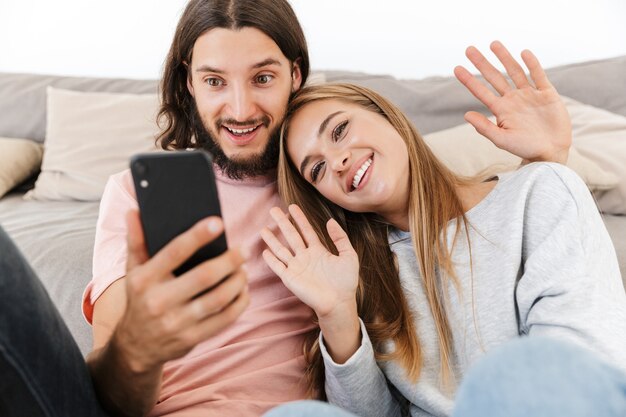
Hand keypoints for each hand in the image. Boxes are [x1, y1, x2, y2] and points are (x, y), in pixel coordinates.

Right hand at [113, 210, 249, 373]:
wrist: (134, 346)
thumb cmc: (139, 298)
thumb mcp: (132, 271)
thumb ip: (136, 241)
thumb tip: (134, 211)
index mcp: (144, 279)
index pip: (174, 252)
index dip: (197, 236)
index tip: (218, 222)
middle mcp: (158, 301)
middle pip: (204, 276)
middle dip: (229, 260)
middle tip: (243, 250)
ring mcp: (176, 323)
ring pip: (218, 299)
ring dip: (237, 282)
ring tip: (243, 270)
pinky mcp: (191, 339)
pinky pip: (224, 320)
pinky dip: (239, 303)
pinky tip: (243, 291)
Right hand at [261, 205, 358, 319]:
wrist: (339, 303)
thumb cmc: (346, 282)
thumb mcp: (349, 256)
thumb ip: (340, 238)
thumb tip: (330, 221)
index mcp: (318, 251)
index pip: (306, 231)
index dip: (299, 219)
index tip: (292, 207)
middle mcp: (305, 257)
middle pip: (291, 236)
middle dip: (282, 223)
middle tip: (273, 210)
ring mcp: (296, 267)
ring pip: (281, 250)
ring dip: (272, 240)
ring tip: (263, 229)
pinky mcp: (290, 278)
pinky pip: (278, 266)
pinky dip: (271, 259)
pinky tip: (264, 251)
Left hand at [454, 40, 571, 163]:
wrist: (550, 153)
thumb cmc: (524, 149)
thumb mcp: (501, 140)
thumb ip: (484, 127)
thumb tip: (465, 115)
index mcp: (501, 110)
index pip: (481, 92)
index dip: (469, 80)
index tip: (456, 68)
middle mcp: (513, 99)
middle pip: (495, 77)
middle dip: (482, 63)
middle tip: (469, 49)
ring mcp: (530, 95)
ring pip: (515, 71)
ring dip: (504, 58)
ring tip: (493, 44)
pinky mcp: (547, 94)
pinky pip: (538, 75)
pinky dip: (532, 64)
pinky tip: (523, 53)